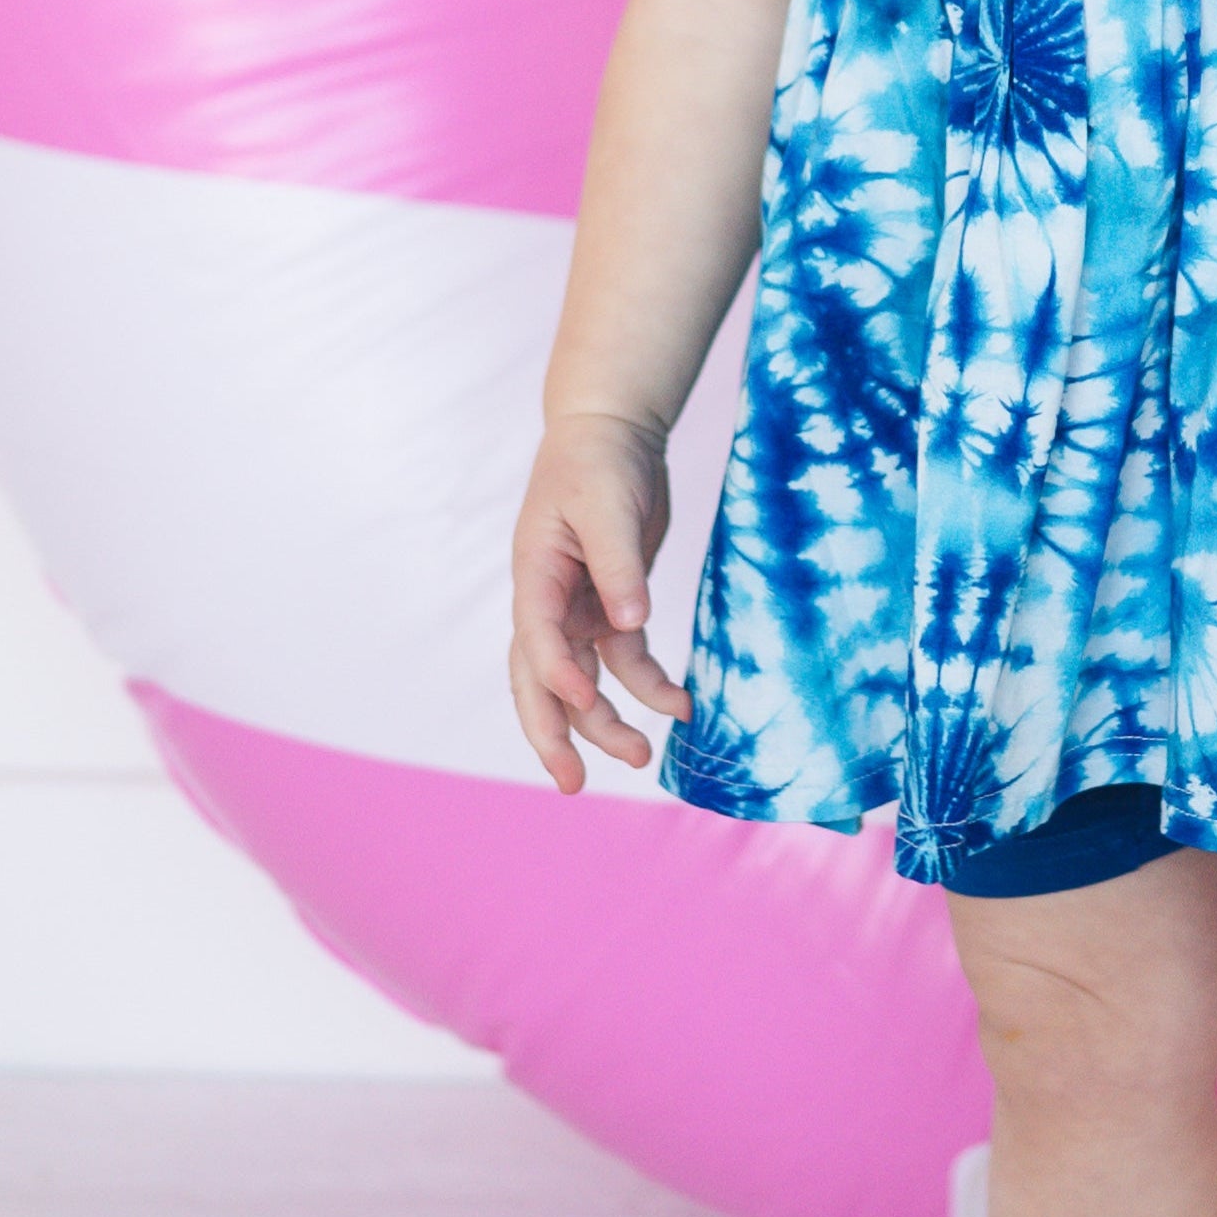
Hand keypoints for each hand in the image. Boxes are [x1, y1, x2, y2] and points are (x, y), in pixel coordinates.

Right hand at [505, 412, 693, 792]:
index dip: (557, 675)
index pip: (536, 637)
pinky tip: (680, 708)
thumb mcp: (608, 507)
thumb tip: (630, 624)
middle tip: (571, 782)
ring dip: (606, 722)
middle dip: (554, 733)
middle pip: (541, 680)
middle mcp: (549, 602)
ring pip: (584, 682)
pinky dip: (649, 686)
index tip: (585, 701)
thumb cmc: (599, 462)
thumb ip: (618, 566)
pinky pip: (626, 661)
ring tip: (641, 759)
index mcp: (535, 575)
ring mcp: (578, 609)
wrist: (611, 434)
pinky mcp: (612, 607)